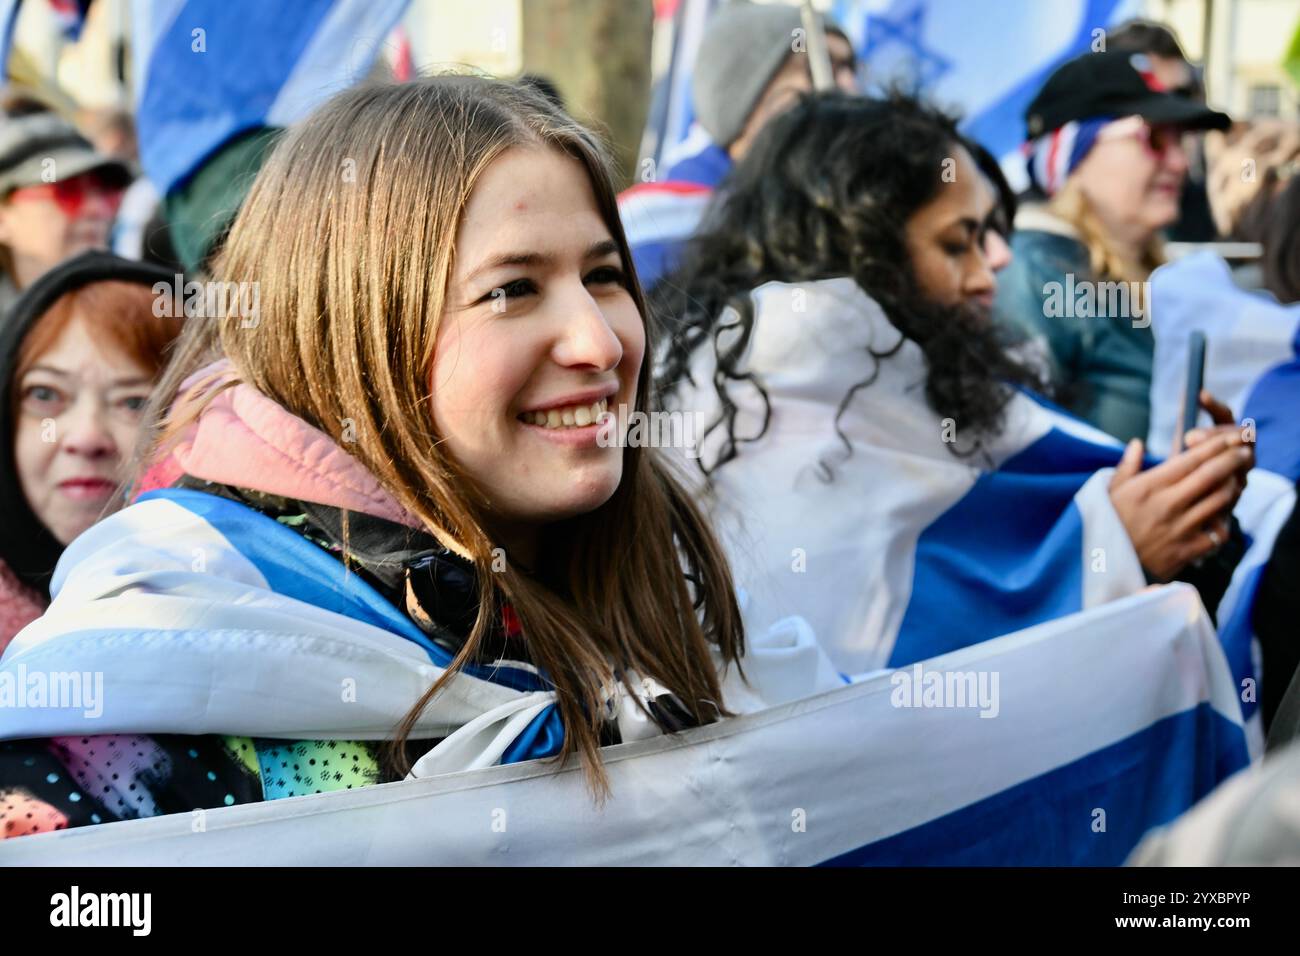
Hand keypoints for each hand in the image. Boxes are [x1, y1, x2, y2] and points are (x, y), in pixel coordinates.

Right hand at [1111, 397, 1252, 580]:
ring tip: (1235, 479)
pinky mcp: (1187, 550)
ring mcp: (1180, 528)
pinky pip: (1217, 532)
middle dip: (1232, 459)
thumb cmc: (1106, 526)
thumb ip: (1126, 467)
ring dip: (1232, 487)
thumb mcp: (1107, 492)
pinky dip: (1223, 521)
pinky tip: (1222, 514)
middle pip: (1211, 475)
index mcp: (1148, 487)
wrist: (1103, 568)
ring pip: (1219, 500)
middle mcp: (1167, 504)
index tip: (1229, 438)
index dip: (1215, 446)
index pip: (1190, 459)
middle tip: (1244, 452)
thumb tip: (1138, 444)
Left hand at [1181, 391, 1252, 497]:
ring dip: (1217, 457)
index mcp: (1228, 436)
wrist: (1188, 504)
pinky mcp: (1235, 495)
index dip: (1216, 405)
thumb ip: (1185, 422)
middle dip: (1217, 433)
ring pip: (1241, 460)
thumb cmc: (1186, 467)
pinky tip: (1197, 478)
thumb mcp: (1183, 444)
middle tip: (1189, 436)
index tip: (1199, 395)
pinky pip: (1232, 486)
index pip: (1227, 416)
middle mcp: (1240, 453)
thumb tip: (1185, 390)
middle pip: (1242, 435)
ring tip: (1192, 458)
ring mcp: (1241, 474)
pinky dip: (1216, 480)